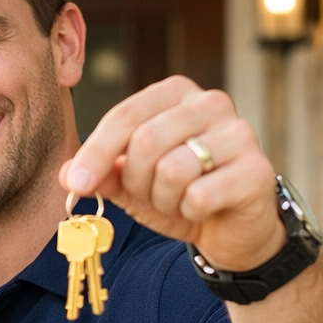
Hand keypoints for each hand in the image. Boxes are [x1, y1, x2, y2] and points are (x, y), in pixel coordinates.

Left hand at [62, 76, 283, 272]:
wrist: (229, 227)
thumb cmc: (178, 194)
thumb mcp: (130, 183)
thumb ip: (100, 174)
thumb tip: (65, 174)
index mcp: (175, 94)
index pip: (124, 116)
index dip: (94, 153)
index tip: (75, 185)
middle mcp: (211, 103)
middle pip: (145, 141)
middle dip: (134, 181)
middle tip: (146, 196)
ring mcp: (240, 133)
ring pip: (172, 170)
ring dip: (162, 199)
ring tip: (177, 201)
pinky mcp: (257, 170)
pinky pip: (199, 195)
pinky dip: (190, 211)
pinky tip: (202, 208)